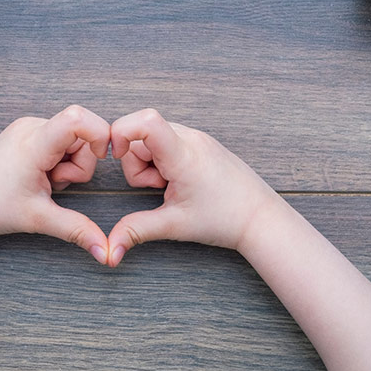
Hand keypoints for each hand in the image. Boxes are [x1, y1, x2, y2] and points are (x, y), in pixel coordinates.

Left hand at [0, 105, 110, 263]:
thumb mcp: (39, 219)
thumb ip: (77, 230)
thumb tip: (106, 252)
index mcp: (34, 143)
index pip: (78, 118)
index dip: (99, 134)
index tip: (102, 157)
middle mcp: (31, 127)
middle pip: (81, 134)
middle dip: (80, 163)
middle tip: (54, 184)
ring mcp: (27, 127)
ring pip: (71, 139)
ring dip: (67, 164)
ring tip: (43, 181)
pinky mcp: (25, 132)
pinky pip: (57, 139)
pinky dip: (57, 159)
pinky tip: (38, 175)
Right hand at [106, 109, 280, 266]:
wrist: (260, 217)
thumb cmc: (224, 219)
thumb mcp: (174, 225)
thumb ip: (136, 230)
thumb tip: (110, 249)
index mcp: (184, 155)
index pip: (146, 121)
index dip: (121, 131)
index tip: (116, 156)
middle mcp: (191, 137)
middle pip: (141, 133)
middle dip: (136, 161)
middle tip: (158, 186)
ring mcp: (197, 137)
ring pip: (153, 137)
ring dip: (150, 161)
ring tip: (170, 185)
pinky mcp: (201, 142)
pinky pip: (168, 140)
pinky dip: (163, 159)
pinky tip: (178, 179)